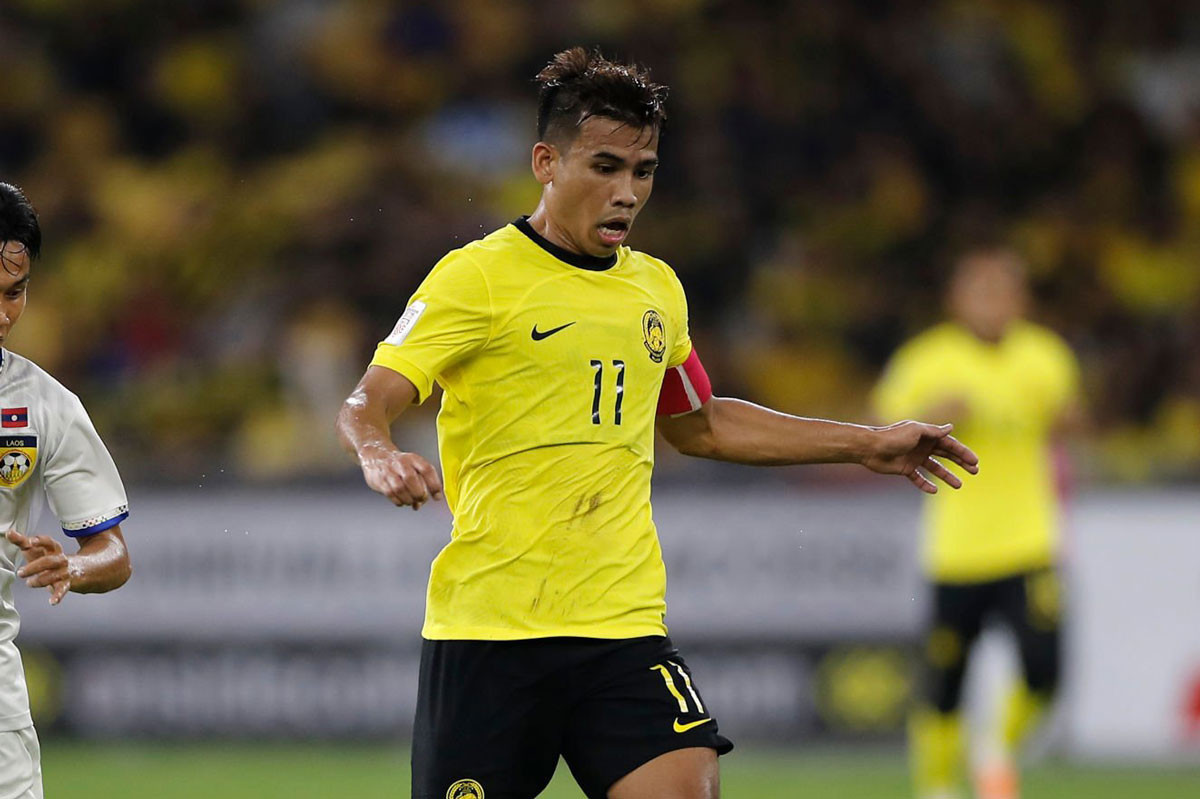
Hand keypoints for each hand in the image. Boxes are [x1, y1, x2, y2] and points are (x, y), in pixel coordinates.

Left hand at [7, 530, 71, 604]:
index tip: (31, 542)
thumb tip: (9, 533)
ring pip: (53, 576)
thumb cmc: (49, 558)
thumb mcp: (36, 549)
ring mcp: (63, 572)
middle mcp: (60, 559)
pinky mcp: (65, 583)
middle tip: (21, 572)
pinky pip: (62, 590)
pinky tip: (53, 601)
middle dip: (34, 567)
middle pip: (49, 561)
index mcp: (53, 549)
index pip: (48, 542)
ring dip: (39, 580)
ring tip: (29, 583)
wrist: (76, 569)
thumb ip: (22, 541)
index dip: (40, 541)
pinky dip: (57, 596)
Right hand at [358, 444, 443, 509]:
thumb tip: (422, 502)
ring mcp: (389, 472)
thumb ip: (421, 483)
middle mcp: (401, 464)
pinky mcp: (380, 481)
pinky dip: (399, 501)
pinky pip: (391, 494)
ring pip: (400, 489)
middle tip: (421, 499)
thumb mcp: (413, 466)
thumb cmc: (398, 464)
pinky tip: (401, 500)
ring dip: (408, 499)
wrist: (375, 456)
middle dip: (419, 494)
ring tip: (411, 501)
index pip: (426, 469)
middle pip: (411, 479)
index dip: (434, 484)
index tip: (437, 496)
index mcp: (413, 459)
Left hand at [861, 421, 979, 493]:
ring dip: (947, 476)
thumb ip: (933, 431)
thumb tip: (950, 427)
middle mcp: (922, 446)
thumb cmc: (893, 437)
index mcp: (926, 435)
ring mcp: (914, 458)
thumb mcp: (916, 431)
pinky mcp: (905, 469)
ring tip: (959, 485)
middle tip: (975, 471)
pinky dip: (926, 484)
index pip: (949, 444)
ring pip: (935, 468)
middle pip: (946, 455)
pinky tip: (934, 490)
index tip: (975, 461)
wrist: (871, 448)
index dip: (963, 452)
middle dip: (961, 462)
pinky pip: (919, 478)